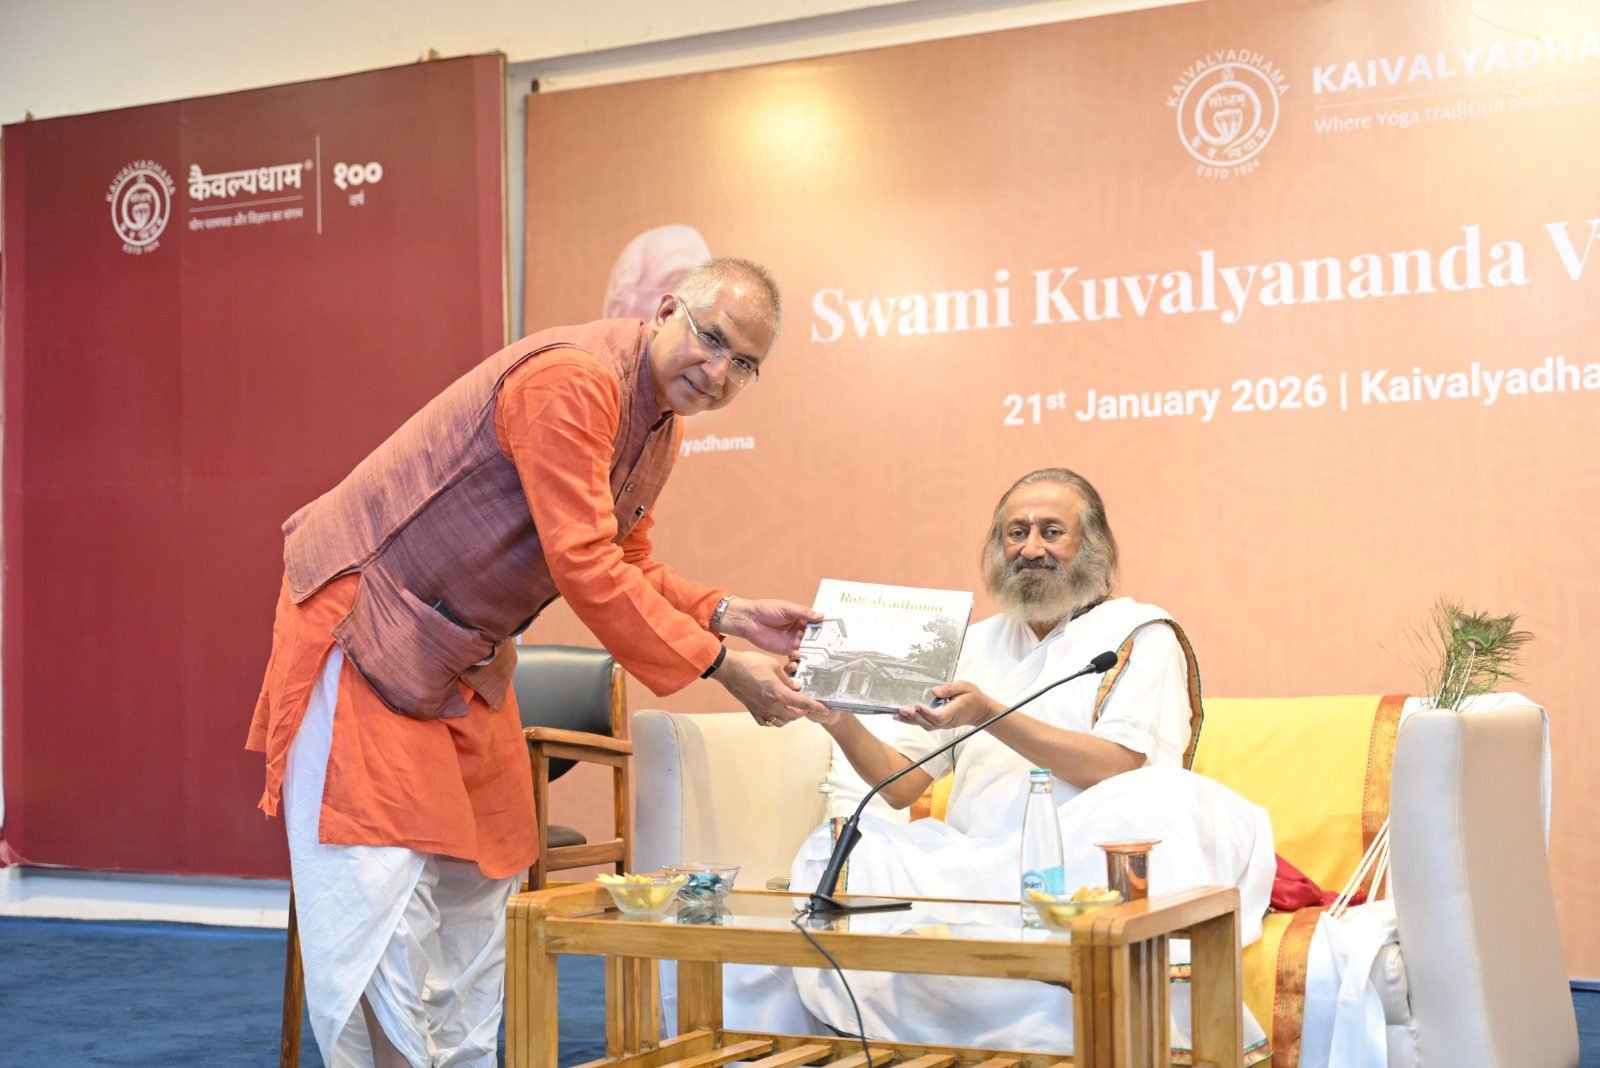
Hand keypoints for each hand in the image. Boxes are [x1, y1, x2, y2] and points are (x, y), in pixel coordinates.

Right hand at [712, 648, 829, 726]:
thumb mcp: (773, 665)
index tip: (824, 709)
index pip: (802, 703)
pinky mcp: (752, 710)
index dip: (815, 707)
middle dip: (803, 711)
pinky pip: (766, 722)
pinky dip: (774, 720)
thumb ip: (787, 678)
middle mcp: (771, 705)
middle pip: (794, 715)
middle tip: (807, 704)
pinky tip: (776, 712)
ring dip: (790, 717)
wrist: (729, 669)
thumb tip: (796, 686)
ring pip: (781, 722)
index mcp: (779, 693)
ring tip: (793, 708)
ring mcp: (761, 710)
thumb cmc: (750, 663)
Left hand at [719, 598, 822, 655]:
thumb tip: (822, 616)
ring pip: (807, 648)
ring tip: (814, 656)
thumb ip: (804, 613)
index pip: (817, 624)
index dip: (826, 629)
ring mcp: (793, 641)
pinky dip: (799, 659)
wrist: (749, 620)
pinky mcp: (785, 650)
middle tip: (831, 650)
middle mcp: (800, 630)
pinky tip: (800, 658)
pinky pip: (796, 656)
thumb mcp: (787, 608)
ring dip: (811, 653)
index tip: (837, 634)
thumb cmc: (766, 609)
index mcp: (801, 618)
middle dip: (822, 644)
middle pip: (815, 638)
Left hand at [895, 680, 1001, 730]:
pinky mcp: (940, 723)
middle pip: (928, 723)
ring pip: (925, 725)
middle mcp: (948, 720)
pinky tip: (902, 717)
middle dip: (914, 717)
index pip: (938, 716)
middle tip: (902, 709)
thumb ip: (950, 688)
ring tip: (897, 714)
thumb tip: (935, 691)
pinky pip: (925, 724)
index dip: (927, 712)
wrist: (981, 711)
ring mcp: (943, 724)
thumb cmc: (974, 698)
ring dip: (911, 720)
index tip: (918, 705)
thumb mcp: (965, 687)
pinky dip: (913, 721)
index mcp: (955, 711)